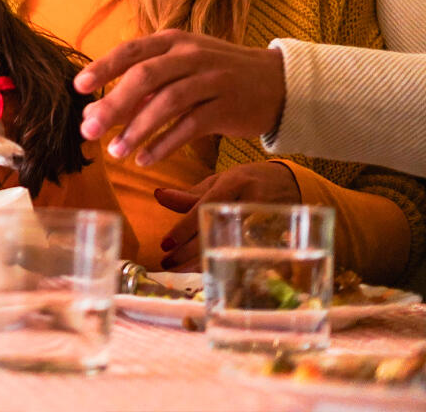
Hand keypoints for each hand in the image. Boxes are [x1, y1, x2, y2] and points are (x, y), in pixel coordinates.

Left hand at [74, 30, 285, 165]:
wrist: (276, 83)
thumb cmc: (215, 74)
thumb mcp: (180, 66)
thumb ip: (142, 85)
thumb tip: (95, 111)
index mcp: (173, 40)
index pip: (131, 51)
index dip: (103, 67)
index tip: (78, 87)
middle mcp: (191, 56)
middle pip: (145, 77)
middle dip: (113, 105)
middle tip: (88, 130)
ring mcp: (212, 80)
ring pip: (167, 103)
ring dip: (137, 130)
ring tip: (115, 152)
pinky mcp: (227, 107)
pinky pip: (190, 127)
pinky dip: (164, 144)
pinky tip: (144, 159)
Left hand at [152, 161, 298, 269]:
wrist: (294, 183)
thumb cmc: (249, 182)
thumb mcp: (220, 182)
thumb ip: (190, 194)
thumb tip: (158, 195)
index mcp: (235, 183)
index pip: (204, 208)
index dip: (184, 229)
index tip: (164, 244)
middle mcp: (251, 202)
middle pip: (215, 231)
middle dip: (188, 251)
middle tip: (166, 262)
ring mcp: (267, 223)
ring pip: (230, 248)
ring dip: (202, 261)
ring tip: (178, 269)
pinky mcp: (279, 238)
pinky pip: (247, 257)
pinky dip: (225, 265)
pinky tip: (206, 271)